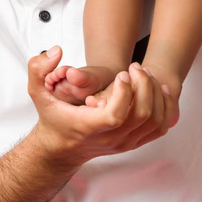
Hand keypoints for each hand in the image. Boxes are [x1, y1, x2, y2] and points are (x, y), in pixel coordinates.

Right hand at [28, 49, 177, 164]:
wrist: (60, 149)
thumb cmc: (52, 118)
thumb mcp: (38, 93)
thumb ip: (38, 69)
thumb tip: (56, 52)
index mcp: (89, 127)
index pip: (116, 115)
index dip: (124, 92)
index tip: (122, 73)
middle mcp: (110, 139)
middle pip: (141, 114)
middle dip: (143, 85)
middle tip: (135, 67)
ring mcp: (124, 143)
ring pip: (154, 120)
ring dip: (155, 94)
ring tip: (144, 74)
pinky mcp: (133, 143)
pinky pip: (159, 128)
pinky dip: (163, 107)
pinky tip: (156, 89)